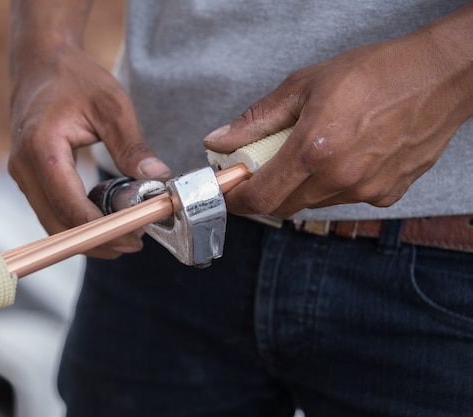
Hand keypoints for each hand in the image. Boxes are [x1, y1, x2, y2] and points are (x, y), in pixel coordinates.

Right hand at [8, 41, 170, 258]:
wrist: (41, 62)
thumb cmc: (75, 78)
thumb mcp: (112, 106)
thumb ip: (133, 146)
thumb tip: (157, 179)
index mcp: (42, 148)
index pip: (70, 207)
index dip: (102, 230)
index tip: (135, 237)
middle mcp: (23, 167)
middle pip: (57, 225)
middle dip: (96, 241)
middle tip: (133, 244)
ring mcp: (21, 174)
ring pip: (51, 223)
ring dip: (86, 237)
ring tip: (124, 237)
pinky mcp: (28, 177)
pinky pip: (49, 211)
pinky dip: (75, 223)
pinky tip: (103, 222)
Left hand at [204, 7, 472, 217]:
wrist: (439, 76)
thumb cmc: (375, 73)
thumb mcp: (305, 85)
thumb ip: (257, 119)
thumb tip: (219, 141)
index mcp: (314, 150)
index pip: (261, 197)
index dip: (238, 200)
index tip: (230, 192)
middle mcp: (340, 178)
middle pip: (284, 205)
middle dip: (267, 191)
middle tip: (265, 166)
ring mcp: (366, 191)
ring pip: (314, 203)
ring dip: (301, 186)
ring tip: (314, 151)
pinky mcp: (387, 195)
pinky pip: (346, 199)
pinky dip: (334, 185)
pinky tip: (347, 156)